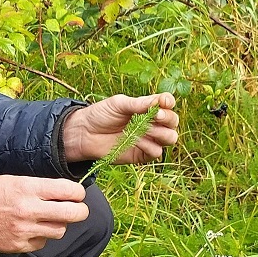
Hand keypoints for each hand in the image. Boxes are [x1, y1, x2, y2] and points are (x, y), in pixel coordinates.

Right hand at [0, 175, 88, 253]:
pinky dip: (41, 237)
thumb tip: (64, 192)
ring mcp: (25, 230)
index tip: (77, 194)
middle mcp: (29, 210)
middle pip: (73, 214)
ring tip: (49, 219)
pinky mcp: (20, 246)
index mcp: (28, 188)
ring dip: (59, 224)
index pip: (68, 190)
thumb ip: (39, 187)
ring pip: (60, 230)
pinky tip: (31, 229)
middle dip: (80, 211)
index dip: (78, 193)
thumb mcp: (14, 180)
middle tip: (78, 210)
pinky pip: (42, 243)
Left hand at [62, 92, 178, 165]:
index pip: (167, 104)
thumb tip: (160, 101)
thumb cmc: (100, 114)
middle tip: (154, 116)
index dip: (169, 103)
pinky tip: (137, 142)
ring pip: (170, 138)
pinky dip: (150, 146)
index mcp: (147, 108)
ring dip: (160, 133)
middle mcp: (151, 123)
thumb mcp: (119, 103)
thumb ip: (140, 104)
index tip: (163, 102)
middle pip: (173, 121)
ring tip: (144, 129)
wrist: (84, 133)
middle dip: (167, 118)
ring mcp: (148, 140)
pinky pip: (156, 153)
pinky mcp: (141, 155)